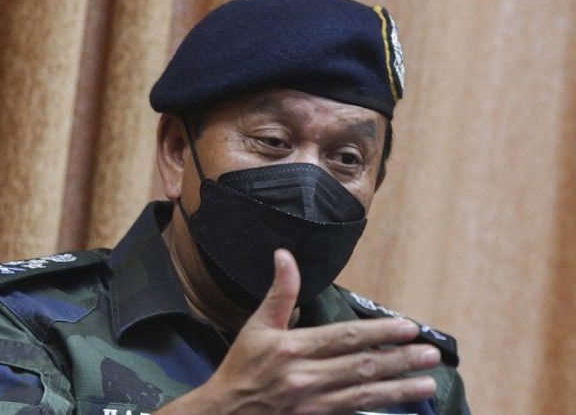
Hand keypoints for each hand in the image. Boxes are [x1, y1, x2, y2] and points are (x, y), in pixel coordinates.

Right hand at [157, 249, 439, 414]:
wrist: (224, 412)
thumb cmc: (242, 367)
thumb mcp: (257, 326)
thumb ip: (280, 292)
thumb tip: (285, 255)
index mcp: (292, 348)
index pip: (345, 337)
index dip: (378, 332)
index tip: (407, 328)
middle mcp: (305, 377)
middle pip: (361, 366)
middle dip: (400, 360)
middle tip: (430, 354)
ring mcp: (312, 404)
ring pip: (363, 393)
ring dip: (399, 388)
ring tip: (428, 383)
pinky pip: (351, 411)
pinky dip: (376, 407)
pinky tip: (398, 405)